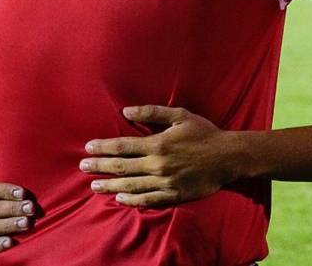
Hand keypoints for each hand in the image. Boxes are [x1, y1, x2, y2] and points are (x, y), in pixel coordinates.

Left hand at [79, 106, 238, 209]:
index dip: (103, 147)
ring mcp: (165, 181)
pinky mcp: (174, 194)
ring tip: (94, 186)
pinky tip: (119, 198)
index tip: (88, 147)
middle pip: (122, 167)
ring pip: (131, 185)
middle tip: (83, 166)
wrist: (228, 156)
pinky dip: (132, 200)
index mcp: (158, 143)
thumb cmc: (204, 132)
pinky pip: (149, 200)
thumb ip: (152, 112)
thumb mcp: (179, 115)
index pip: (123, 146)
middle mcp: (158, 164)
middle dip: (100, 166)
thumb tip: (126, 111)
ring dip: (110, 186)